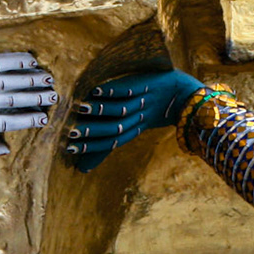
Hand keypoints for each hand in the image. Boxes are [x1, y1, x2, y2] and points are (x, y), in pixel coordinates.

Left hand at [0, 53, 56, 158]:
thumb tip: (5, 150)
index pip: (4, 122)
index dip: (27, 120)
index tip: (44, 118)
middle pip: (10, 100)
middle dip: (34, 98)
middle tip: (54, 95)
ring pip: (6, 81)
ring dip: (29, 79)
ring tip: (47, 78)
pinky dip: (13, 60)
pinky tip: (28, 58)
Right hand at [61, 69, 203, 171]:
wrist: (184, 96)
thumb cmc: (152, 113)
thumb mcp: (131, 131)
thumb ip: (107, 146)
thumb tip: (82, 169)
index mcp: (134, 131)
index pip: (111, 142)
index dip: (91, 147)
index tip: (70, 149)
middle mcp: (138, 118)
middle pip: (114, 128)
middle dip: (93, 131)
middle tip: (72, 133)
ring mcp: (144, 101)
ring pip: (121, 108)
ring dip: (101, 109)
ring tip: (81, 108)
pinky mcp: (148, 84)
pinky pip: (130, 88)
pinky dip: (114, 90)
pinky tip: (97, 90)